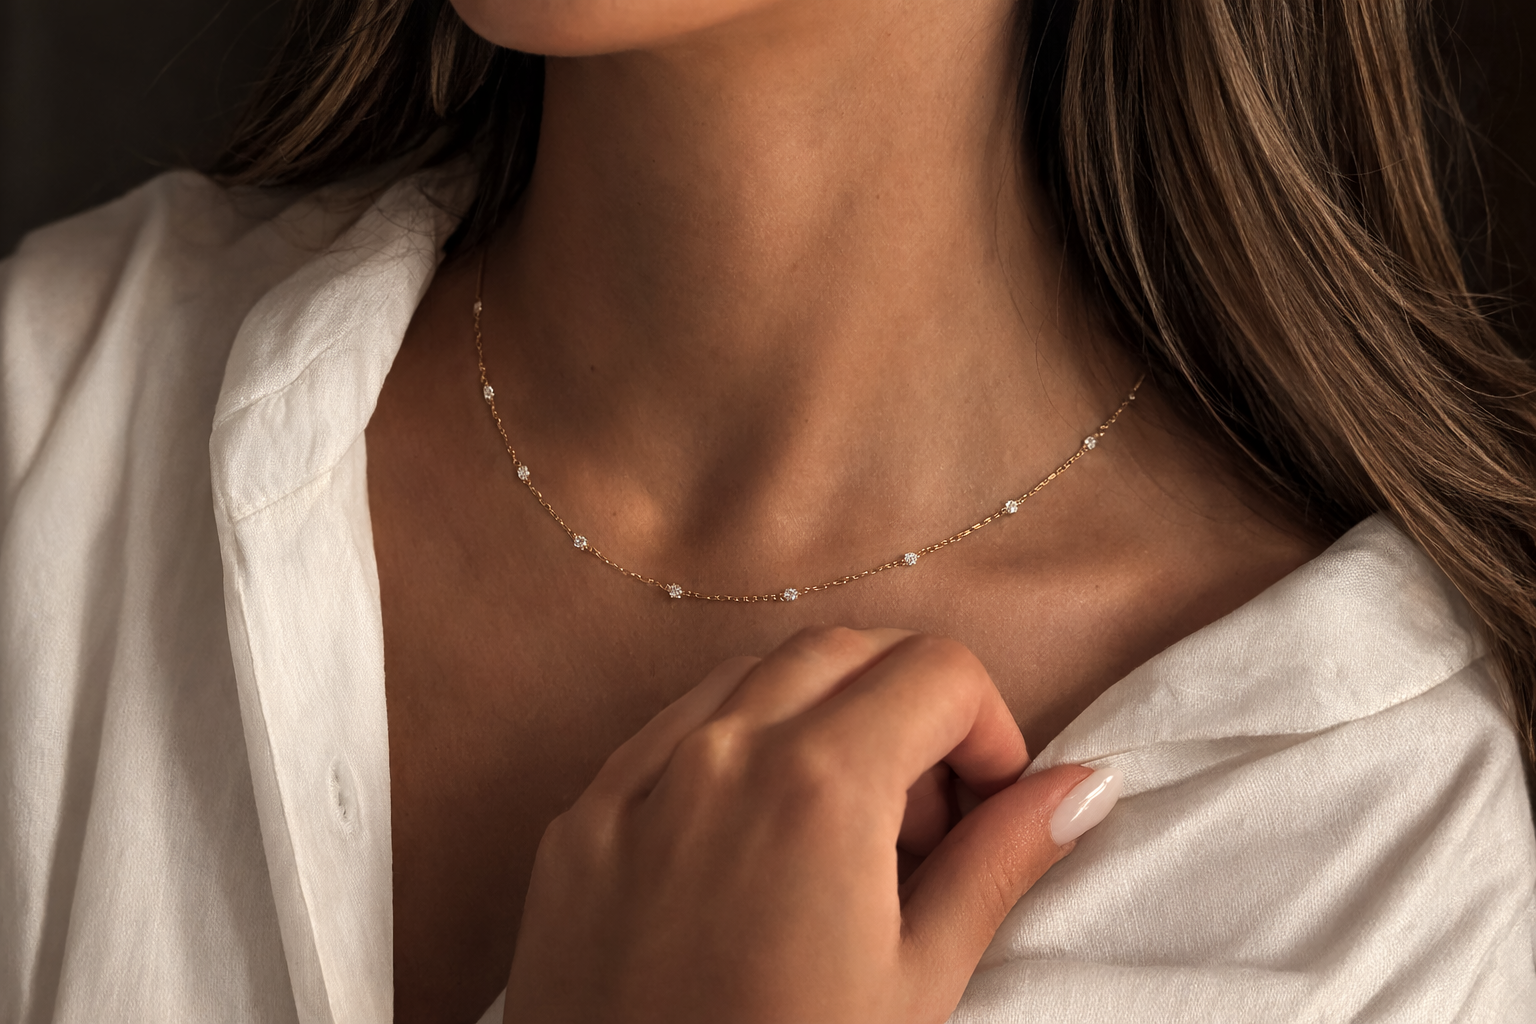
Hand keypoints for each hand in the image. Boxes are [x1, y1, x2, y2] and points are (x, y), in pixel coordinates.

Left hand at [503, 627, 1120, 1022]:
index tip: (986, 808)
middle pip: (846, 652)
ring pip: (752, 675)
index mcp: (819, 784)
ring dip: (819, 717)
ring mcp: (635, 780)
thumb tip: (1082, 786)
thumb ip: (998, 862)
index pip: (937, 672)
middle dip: (907, 709)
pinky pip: (669, 731)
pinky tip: (751, 842)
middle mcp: (720, 752)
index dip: (988, 730)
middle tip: (924, 824)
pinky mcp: (578, 820)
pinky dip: (732, 749)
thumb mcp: (916, 984)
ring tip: (839, 836)